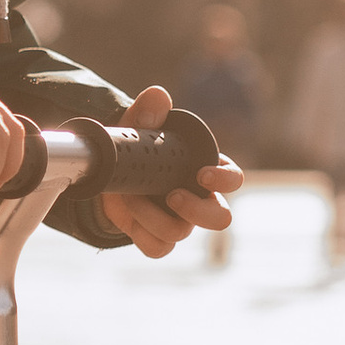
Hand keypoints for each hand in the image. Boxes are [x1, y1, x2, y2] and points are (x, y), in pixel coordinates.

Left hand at [103, 82, 242, 260]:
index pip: (233, 179)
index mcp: (205, 169)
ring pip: (182, 234)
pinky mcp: (156, 237)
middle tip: (172, 194)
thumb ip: (149, 110)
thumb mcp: (141, 124)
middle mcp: (199, 199)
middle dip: (197, 210)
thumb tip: (157, 96)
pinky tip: (128, 214)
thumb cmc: (139, 146)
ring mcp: (179, 221)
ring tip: (131, 195)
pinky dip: (141, 234)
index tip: (202, 174)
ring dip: (153, 216)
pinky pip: (158, 248)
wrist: (110, 173)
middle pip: (220, 218)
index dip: (225, 180)